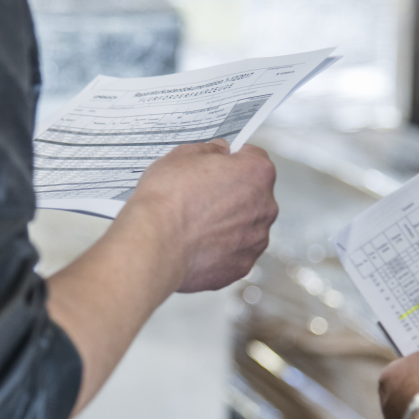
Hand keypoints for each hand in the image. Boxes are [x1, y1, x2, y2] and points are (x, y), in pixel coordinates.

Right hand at [129, 139, 278, 292]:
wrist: (154, 244)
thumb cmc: (167, 201)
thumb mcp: (183, 155)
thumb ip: (210, 150)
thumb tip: (218, 152)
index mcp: (256, 174)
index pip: (254, 159)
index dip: (233, 161)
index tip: (220, 166)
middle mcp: (264, 208)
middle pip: (253, 196)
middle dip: (232, 195)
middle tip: (201, 197)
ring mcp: (255, 241)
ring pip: (245, 227)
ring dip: (227, 225)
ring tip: (195, 225)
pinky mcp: (241, 267)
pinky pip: (234, 254)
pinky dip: (219, 250)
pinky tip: (196, 245)